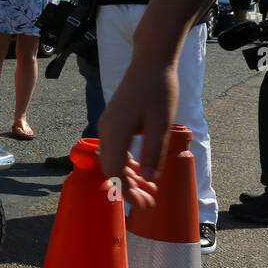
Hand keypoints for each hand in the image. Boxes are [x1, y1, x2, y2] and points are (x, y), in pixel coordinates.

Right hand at [96, 54, 177, 209]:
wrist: (150, 63)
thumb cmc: (158, 90)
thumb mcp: (161, 124)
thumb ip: (153, 152)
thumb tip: (150, 178)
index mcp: (115, 132)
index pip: (115, 170)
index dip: (127, 190)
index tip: (142, 204)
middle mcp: (106, 130)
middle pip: (111, 167)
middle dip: (128, 187)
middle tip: (148, 203)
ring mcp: (108, 126)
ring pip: (113, 159)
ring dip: (128, 176)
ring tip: (147, 190)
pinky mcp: (114, 122)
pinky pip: (115, 149)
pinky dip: (126, 163)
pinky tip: (140, 171)